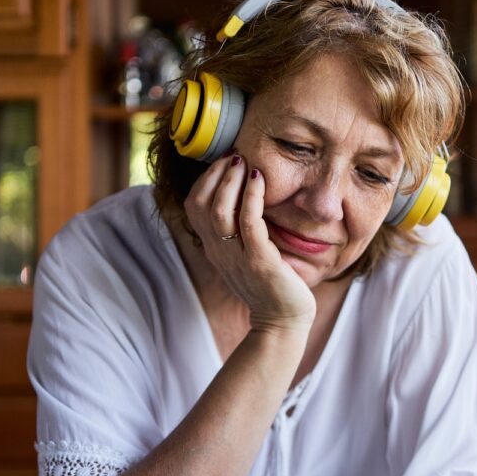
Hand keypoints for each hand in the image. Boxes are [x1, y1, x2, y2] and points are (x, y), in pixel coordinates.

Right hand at [182, 152, 314, 332]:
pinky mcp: (260, 261)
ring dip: (230, 181)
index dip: (205, 179)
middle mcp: (219, 251)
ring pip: (219, 210)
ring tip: (243, 161)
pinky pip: (249, 222)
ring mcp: (237, 256)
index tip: (224, 161)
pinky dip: (252, 197)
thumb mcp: (245, 254)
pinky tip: (260, 179)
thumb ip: (238, 231)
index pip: (193, 206)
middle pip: (200, 204)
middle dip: (216, 174)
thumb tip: (242, 198)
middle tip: (234, 154)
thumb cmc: (270, 285)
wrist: (283, 321)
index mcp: (214, 248)